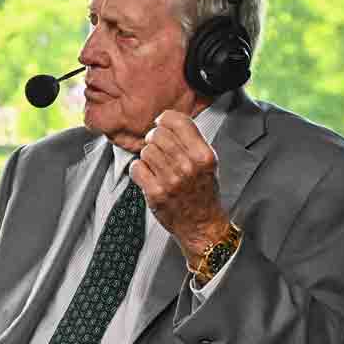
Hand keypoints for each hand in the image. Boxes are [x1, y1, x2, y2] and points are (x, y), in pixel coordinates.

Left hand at [130, 110, 230, 265]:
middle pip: (157, 135)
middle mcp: (188, 167)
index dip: (165, 120)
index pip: (178, 122)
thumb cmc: (202, 190)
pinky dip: (139, 171)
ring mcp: (171, 181)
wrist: (202, 224)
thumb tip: (165, 120)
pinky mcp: (155, 193)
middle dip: (154, 140)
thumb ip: (190, 141)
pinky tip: (149, 177)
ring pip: (145, 151)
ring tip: (158, 167)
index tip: (162, 124)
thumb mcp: (207, 162)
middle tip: (159, 149)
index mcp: (204, 156)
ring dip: (147, 157)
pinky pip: (136, 168)